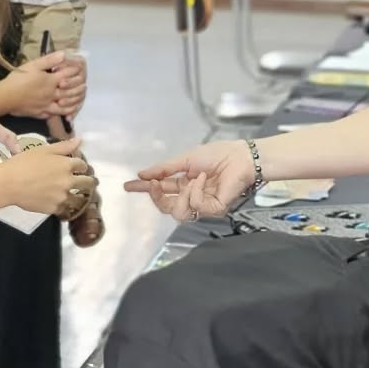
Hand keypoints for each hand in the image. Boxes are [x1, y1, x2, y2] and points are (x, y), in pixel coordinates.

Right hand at [0, 137, 96, 217]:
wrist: (8, 184)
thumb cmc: (23, 163)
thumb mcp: (43, 150)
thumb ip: (64, 146)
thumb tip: (80, 140)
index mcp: (66, 164)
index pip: (83, 166)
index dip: (82, 166)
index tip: (80, 168)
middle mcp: (68, 181)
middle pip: (88, 183)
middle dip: (89, 182)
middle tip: (88, 183)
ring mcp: (62, 196)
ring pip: (80, 199)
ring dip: (81, 197)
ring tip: (78, 196)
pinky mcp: (55, 208)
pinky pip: (66, 209)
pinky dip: (67, 207)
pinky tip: (63, 204)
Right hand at [2, 51, 84, 117]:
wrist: (6, 97)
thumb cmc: (18, 79)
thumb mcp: (33, 65)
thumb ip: (49, 60)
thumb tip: (64, 54)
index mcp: (51, 80)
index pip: (68, 75)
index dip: (75, 71)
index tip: (81, 69)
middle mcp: (52, 93)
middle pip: (70, 91)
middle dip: (79, 88)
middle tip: (85, 86)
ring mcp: (47, 105)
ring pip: (66, 105)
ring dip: (75, 102)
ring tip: (80, 99)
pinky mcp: (41, 113)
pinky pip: (55, 114)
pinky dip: (63, 113)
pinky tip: (66, 113)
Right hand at [124, 140, 253, 221]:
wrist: (240, 157)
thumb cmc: (218, 155)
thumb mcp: (185, 159)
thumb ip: (164, 169)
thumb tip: (143, 174)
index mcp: (185, 184)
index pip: (161, 191)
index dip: (145, 189)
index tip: (128, 186)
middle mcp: (192, 196)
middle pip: (166, 207)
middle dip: (156, 197)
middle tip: (152, 185)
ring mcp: (203, 205)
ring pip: (178, 213)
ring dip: (181, 195)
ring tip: (190, 180)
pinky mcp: (215, 209)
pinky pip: (196, 206)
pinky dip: (196, 191)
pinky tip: (203, 179)